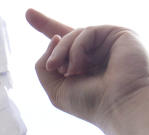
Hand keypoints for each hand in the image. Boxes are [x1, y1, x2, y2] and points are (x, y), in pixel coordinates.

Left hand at [26, 9, 148, 134]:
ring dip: (63, 53)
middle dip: (46, 27)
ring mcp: (107, 42)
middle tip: (40, 40)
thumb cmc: (90, 103)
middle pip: (66, 33)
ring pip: (72, 34)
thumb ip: (43, 65)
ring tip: (68, 74)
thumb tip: (53, 39)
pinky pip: (86, 32)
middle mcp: (96, 52)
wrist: (119, 106)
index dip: (46, 27)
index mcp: (84, 66)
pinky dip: (77, 50)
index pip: (64, 44)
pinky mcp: (119, 33)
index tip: (28, 14)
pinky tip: (80, 67)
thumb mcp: (56, 89)